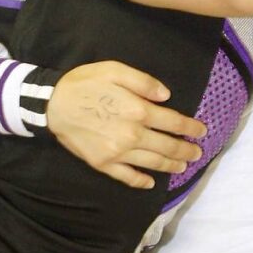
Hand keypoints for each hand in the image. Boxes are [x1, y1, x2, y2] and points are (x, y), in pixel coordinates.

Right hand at [48, 61, 205, 188]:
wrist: (51, 105)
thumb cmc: (84, 83)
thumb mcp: (114, 70)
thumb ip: (144, 82)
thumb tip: (167, 96)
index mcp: (138, 110)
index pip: (173, 123)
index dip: (191, 128)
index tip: (201, 131)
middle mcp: (132, 135)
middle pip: (168, 147)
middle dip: (186, 150)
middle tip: (197, 152)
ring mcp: (118, 153)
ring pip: (153, 163)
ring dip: (172, 166)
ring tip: (183, 166)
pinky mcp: (103, 164)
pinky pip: (127, 176)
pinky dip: (141, 181)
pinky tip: (150, 182)